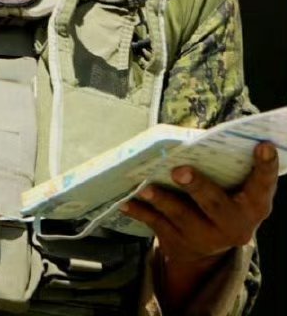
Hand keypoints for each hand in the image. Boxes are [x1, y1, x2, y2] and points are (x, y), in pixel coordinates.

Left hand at [122, 142, 277, 287]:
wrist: (206, 252)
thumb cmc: (220, 203)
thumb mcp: (233, 192)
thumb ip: (226, 170)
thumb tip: (198, 138)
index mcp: (253, 207)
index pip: (263, 185)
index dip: (265, 167)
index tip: (263, 145)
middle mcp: (233, 225)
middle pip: (214, 204)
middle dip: (197, 187)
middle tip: (180, 171)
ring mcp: (204, 237)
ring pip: (180, 215)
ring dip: (161, 200)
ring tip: (145, 188)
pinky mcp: (178, 243)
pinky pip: (155, 224)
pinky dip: (139, 211)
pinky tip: (126, 202)